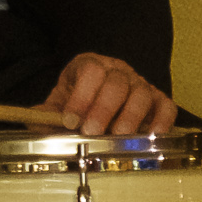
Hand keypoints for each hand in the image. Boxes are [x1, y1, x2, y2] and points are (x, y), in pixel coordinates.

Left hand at [36, 52, 174, 136]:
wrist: (98, 97)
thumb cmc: (77, 102)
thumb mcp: (58, 104)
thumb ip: (45, 114)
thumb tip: (34, 122)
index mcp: (90, 65)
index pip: (90, 71)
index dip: (81, 96)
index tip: (70, 120)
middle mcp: (118, 70)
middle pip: (116, 83)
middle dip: (102, 108)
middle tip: (91, 131)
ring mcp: (140, 83)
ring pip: (142, 93)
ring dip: (129, 116)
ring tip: (117, 136)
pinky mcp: (158, 99)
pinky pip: (166, 106)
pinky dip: (162, 120)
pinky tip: (150, 134)